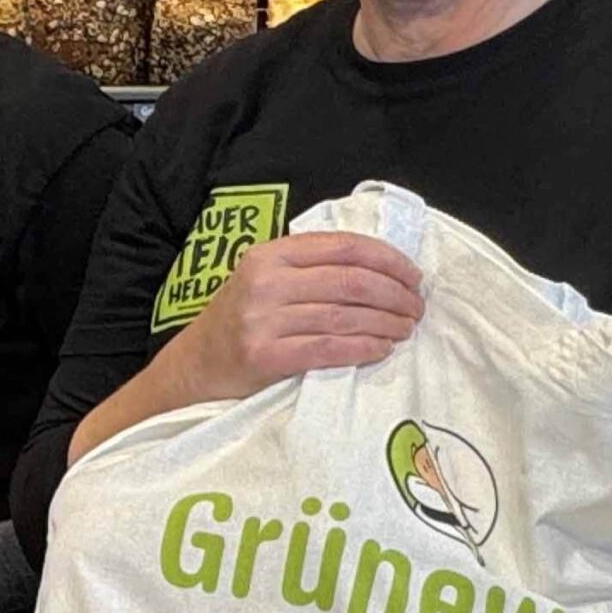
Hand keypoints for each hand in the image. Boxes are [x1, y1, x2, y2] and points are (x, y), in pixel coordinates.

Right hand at [166, 232, 424, 404]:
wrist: (195, 366)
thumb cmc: (241, 320)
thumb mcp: (265, 279)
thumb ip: (310, 267)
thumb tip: (383, 269)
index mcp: (270, 254)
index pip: (345, 246)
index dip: (389, 260)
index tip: (413, 276)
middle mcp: (266, 282)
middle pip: (351, 281)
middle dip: (395, 295)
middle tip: (416, 308)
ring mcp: (263, 320)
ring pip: (345, 315)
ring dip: (386, 323)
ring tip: (406, 329)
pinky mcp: (265, 356)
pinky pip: (329, 349)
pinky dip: (363, 348)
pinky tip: (381, 349)